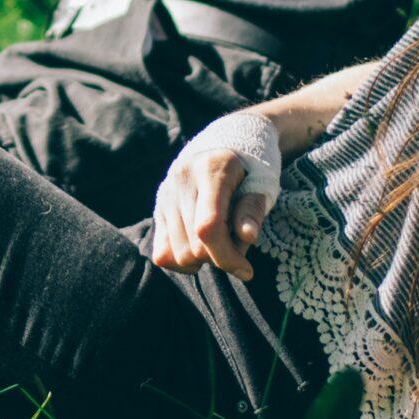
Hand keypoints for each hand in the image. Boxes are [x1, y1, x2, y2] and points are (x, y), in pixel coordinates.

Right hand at [151, 146, 268, 280]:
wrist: (225, 149)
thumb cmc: (251, 172)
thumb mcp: (261, 185)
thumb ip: (253, 210)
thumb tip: (247, 236)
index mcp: (211, 168)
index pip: (209, 226)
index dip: (227, 256)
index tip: (246, 270)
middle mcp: (181, 179)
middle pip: (194, 245)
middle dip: (220, 259)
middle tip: (237, 249)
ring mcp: (166, 194)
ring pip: (178, 253)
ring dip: (203, 261)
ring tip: (220, 244)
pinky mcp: (157, 209)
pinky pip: (162, 254)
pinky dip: (183, 262)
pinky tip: (200, 249)